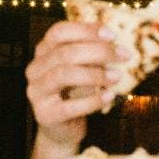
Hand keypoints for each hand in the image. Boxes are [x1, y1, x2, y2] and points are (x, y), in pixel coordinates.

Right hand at [25, 19, 120, 152]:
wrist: (64, 128)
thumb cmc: (75, 93)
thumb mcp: (83, 68)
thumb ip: (92, 54)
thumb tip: (113, 42)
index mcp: (43, 52)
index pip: (58, 32)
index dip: (85, 30)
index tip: (112, 35)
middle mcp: (35, 69)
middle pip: (64, 53)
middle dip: (98, 51)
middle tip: (124, 55)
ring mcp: (36, 92)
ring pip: (64, 75)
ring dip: (95, 74)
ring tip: (116, 76)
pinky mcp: (45, 114)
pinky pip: (69, 106)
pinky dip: (92, 100)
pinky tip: (109, 97)